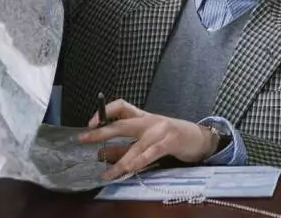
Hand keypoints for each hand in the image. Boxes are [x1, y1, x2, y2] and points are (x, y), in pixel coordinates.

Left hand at [77, 99, 216, 179]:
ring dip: (119, 162)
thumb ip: (125, 145)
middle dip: (101, 133)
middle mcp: (149, 121)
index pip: (122, 106)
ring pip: (135, 146)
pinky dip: (139, 162)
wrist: (197, 137)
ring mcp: (160, 130)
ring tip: (106, 174)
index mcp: (143, 116)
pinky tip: (129, 170)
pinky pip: (151, 154)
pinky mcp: (170, 142)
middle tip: (83, 138)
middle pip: (122, 125)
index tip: (91, 123)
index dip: (105, 111)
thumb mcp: (146, 137)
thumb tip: (101, 154)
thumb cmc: (169, 137)